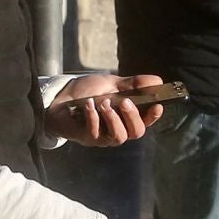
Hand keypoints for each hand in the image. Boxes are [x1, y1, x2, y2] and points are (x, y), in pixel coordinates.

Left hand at [46, 73, 165, 146]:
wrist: (61, 97)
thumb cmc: (88, 92)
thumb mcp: (112, 84)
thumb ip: (134, 85)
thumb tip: (158, 81)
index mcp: (127, 117)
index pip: (146, 121)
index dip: (153, 116)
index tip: (157, 105)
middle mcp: (118, 129)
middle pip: (136, 132)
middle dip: (132, 116)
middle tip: (124, 101)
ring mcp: (103, 137)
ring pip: (118, 137)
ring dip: (113, 119)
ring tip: (104, 103)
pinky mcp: (87, 138)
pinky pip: (95, 133)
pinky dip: (93, 117)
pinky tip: (88, 104)